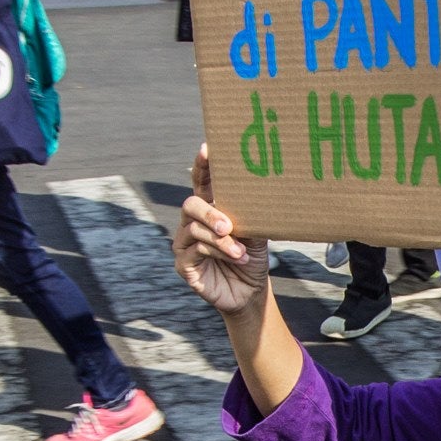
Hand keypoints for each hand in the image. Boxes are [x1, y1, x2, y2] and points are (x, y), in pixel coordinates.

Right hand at [174, 144, 267, 318]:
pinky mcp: (183, 265)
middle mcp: (193, 223)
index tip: (207, 148)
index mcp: (209, 209)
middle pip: (191, 205)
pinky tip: (235, 258)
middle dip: (210, 213)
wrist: (250, 292)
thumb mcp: (255, 234)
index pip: (202, 182)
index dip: (202, 165)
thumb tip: (257, 196)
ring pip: (195, 230)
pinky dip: (217, 253)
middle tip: (228, 225)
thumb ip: (249, 216)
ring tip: (241, 252)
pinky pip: (195, 251)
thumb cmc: (251, 258)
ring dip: (222, 241)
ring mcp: (185, 243)